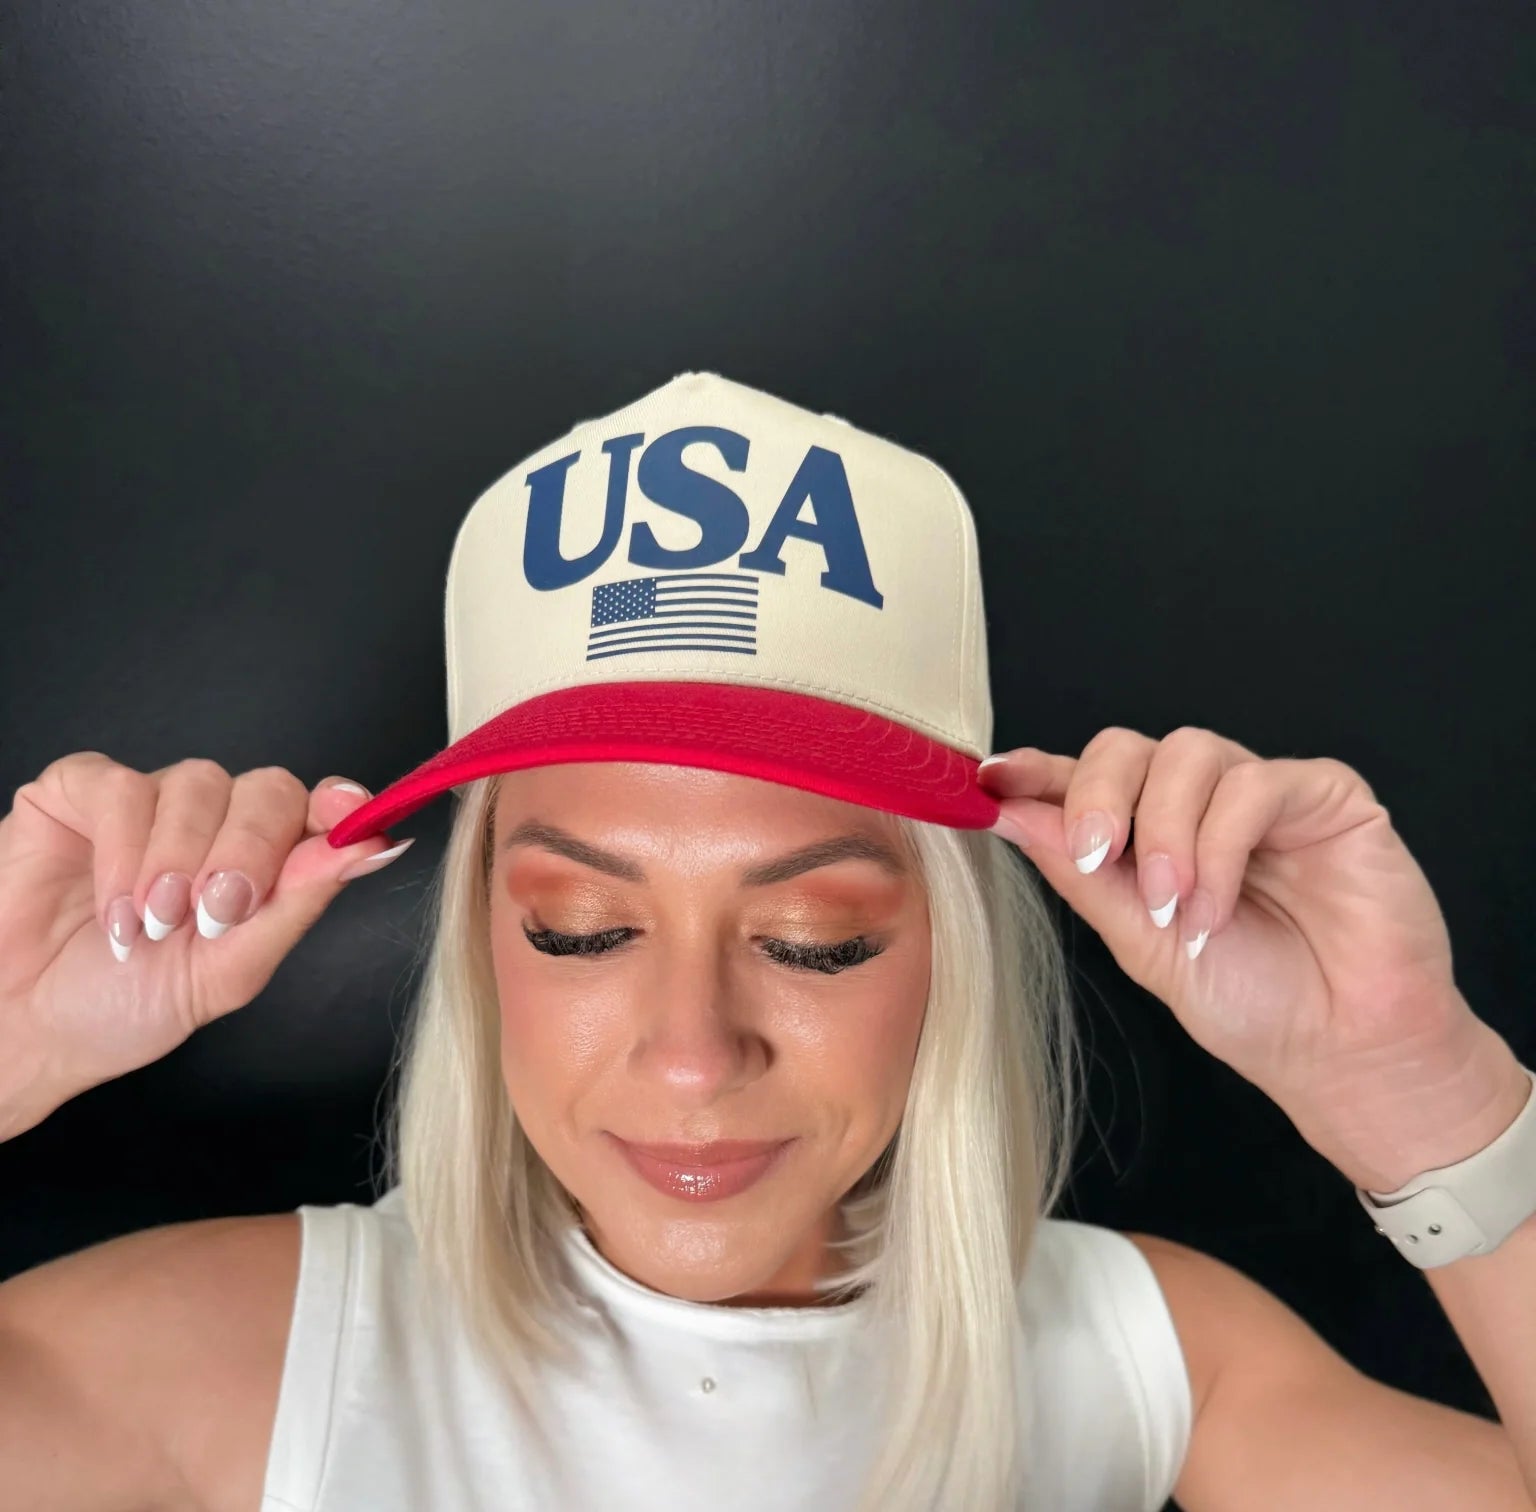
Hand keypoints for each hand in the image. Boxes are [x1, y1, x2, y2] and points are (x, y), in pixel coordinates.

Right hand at [0, 753, 412, 1139]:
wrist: (24, 1029)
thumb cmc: (125, 1005)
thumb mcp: (229, 970)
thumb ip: (298, 904)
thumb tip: (376, 847)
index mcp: (261, 862)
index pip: (318, 809)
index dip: (340, 806)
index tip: (347, 819)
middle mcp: (214, 823)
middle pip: (267, 789)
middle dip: (249, 851)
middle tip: (213, 913)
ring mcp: (150, 802)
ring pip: (197, 782)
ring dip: (179, 859)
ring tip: (151, 924)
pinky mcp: (80, 791)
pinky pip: (121, 786)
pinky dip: (123, 849)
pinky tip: (115, 907)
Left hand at [979, 726, 1526, 1189]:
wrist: (1343, 1052)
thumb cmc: (1252, 1003)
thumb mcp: (1140, 941)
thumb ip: (1081, 874)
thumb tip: (1008, 812)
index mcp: (1152, 834)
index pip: (1086, 780)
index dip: (1036, 771)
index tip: (990, 778)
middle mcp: (1202, 804)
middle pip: (1127, 747)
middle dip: (1097, 796)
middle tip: (1096, 857)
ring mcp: (1263, 793)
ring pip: (1187, 753)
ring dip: (1165, 832)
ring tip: (1174, 908)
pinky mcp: (1326, 796)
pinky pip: (1252, 783)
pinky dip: (1221, 845)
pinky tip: (1218, 906)